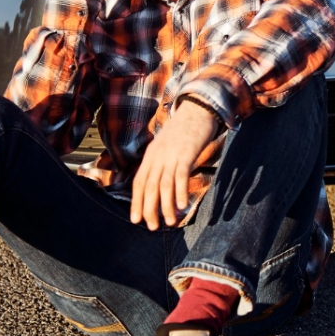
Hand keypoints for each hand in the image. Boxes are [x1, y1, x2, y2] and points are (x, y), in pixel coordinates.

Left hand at [130, 100, 220, 229]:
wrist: (198, 108)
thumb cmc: (186, 130)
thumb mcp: (168, 145)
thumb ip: (162, 161)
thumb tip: (160, 182)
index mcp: (151, 155)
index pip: (139, 182)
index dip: (136, 202)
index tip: (136, 219)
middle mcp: (157, 155)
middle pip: (149, 186)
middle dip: (149, 209)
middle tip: (152, 227)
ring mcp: (171, 154)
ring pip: (163, 185)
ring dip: (165, 206)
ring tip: (170, 222)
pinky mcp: (186, 153)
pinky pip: (180, 176)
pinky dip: (180, 192)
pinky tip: (182, 205)